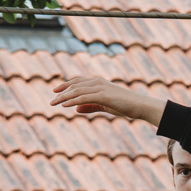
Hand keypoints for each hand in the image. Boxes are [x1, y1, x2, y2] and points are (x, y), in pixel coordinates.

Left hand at [50, 76, 164, 124]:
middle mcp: (97, 82)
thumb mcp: (104, 106)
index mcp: (98, 82)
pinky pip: (84, 98)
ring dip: (64, 97)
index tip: (55, 90)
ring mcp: (100, 88)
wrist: (139, 105)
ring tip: (54, 104)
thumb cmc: (124, 105)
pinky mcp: (102, 96)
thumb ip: (90, 106)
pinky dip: (73, 101)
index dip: (65, 85)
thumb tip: (75, 108)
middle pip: (74, 85)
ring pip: (77, 91)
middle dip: (61, 92)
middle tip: (51, 100)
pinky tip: (65, 105)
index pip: (78, 82)